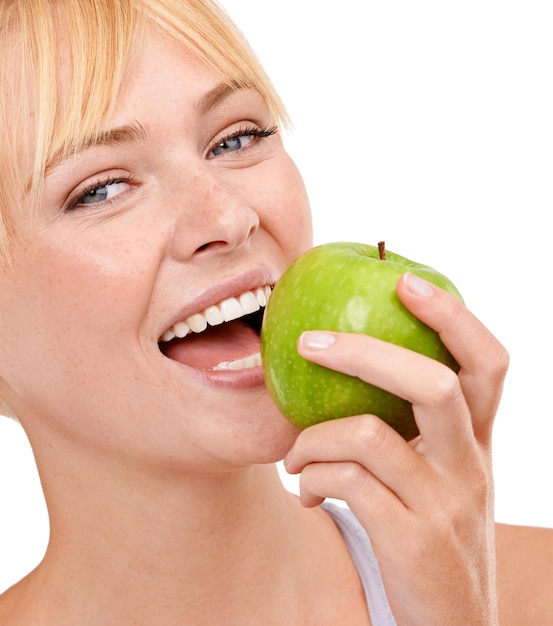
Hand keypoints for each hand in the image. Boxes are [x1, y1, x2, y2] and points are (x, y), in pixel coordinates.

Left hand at [284, 272, 508, 624]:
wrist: (453, 625)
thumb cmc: (427, 528)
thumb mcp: (434, 473)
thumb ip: (406, 426)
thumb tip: (345, 364)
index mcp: (476, 439)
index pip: (487, 363)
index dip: (452, 316)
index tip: (404, 280)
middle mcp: (471, 465)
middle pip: (431, 384)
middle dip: (363, 353)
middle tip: (308, 342)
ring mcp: (445, 504)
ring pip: (369, 435)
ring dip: (312, 437)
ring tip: (294, 455)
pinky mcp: (414, 541)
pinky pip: (346, 483)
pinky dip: (310, 477)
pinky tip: (304, 493)